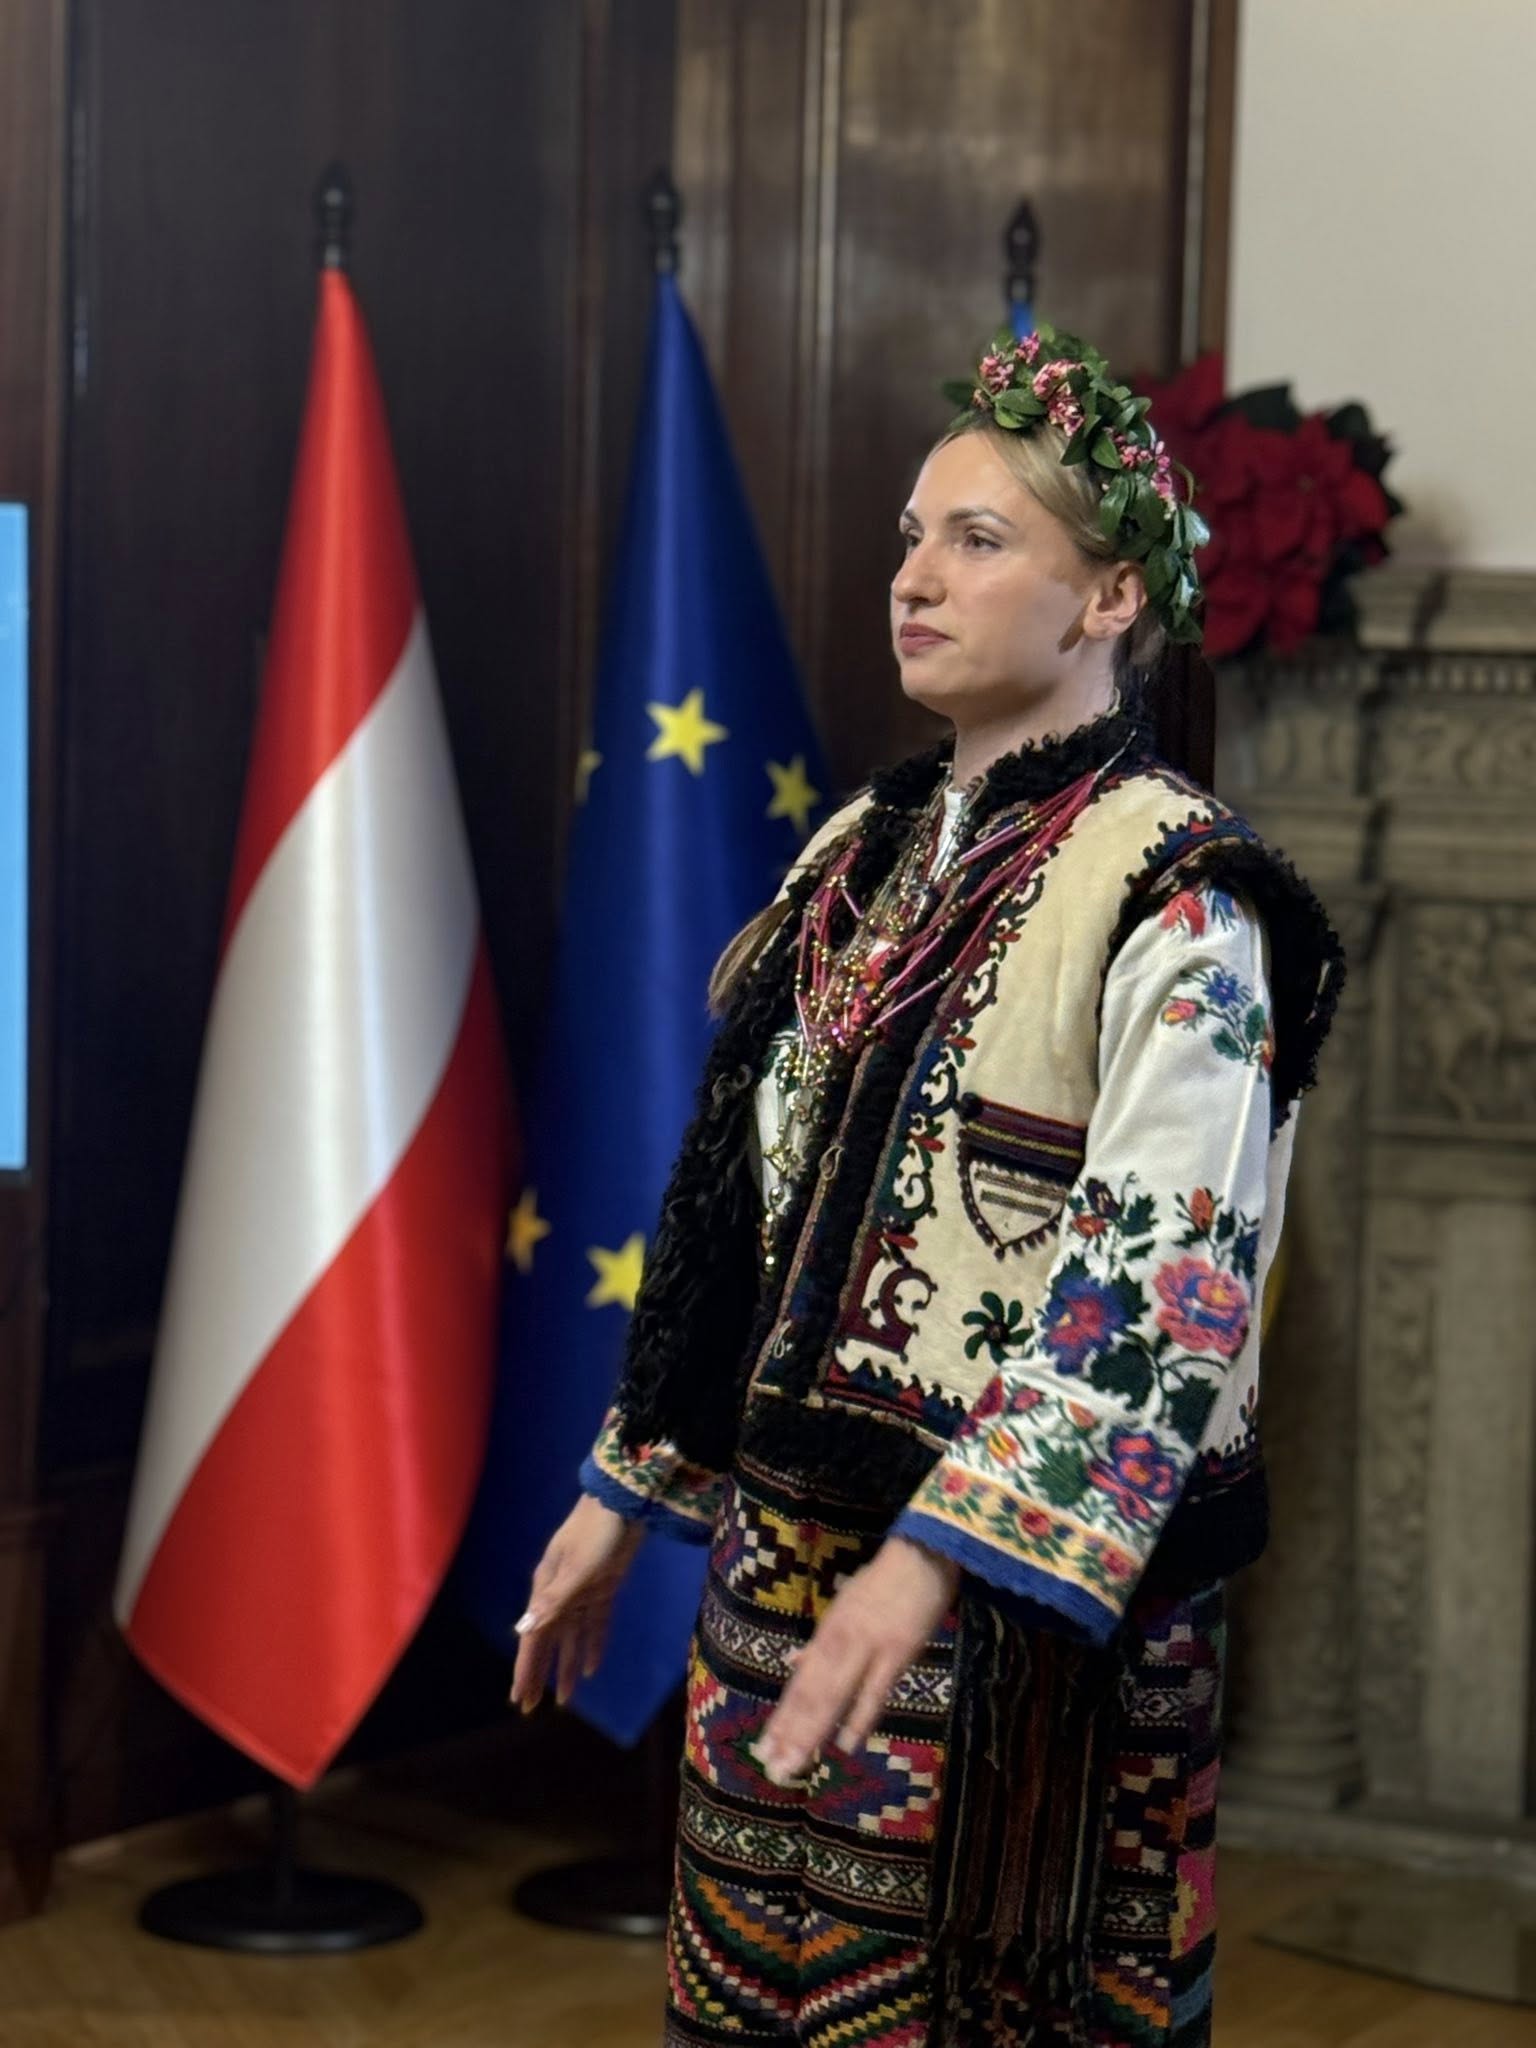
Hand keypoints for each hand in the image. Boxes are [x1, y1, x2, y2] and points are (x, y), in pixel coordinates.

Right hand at [509, 1494, 644, 1712]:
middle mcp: (560, 1593)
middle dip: (539, 1673)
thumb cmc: (597, 1533)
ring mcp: (582, 1590)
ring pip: (571, 1637)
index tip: (519, 1699)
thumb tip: (524, 1630)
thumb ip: (554, 1601)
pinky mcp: (605, 1586)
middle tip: (531, 1707)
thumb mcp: (577, 1568)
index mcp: (546, 1588)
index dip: (526, 1670)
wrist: (624, 1504)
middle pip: (547, 1641)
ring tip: (565, 1699)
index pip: (532, 1638)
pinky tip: (593, 1668)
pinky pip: (596, 1623)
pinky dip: (593, 1645)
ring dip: (566, 1666)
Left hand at [755, 1536, 959, 1784]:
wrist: (921, 1554)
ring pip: (833, 1697)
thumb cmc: (883, 1580)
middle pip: (810, 1696)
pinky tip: (847, 1745)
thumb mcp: (844, 1605)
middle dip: (791, 1734)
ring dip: (813, 1733)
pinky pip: (875, 1690)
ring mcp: (867, 1648)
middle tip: (773, 1769)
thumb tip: (793, 1662)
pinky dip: (860, 1717)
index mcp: (827, 1633)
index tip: (765, 1749)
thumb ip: (820, 1640)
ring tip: (795, 1764)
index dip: (782, 1718)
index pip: (799, 1683)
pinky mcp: (897, 1651)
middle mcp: (838, 1643)